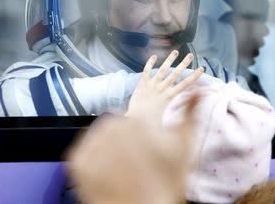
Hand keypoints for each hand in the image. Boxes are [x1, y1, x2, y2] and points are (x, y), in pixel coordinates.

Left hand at [66, 92, 200, 203]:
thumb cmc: (165, 183)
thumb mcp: (184, 146)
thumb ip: (190, 113)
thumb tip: (196, 91)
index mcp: (139, 119)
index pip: (139, 118)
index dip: (145, 135)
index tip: (149, 150)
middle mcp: (112, 126)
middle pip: (119, 126)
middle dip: (127, 140)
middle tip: (137, 162)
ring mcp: (92, 143)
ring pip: (101, 137)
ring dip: (110, 148)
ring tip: (124, 169)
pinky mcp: (78, 160)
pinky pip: (85, 151)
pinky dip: (95, 160)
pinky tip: (109, 173)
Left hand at [126, 50, 203, 117]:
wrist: (134, 122)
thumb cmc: (152, 125)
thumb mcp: (170, 120)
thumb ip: (181, 112)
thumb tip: (191, 104)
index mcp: (170, 97)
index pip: (185, 84)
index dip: (194, 76)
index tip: (202, 69)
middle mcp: (162, 89)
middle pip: (176, 73)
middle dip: (184, 63)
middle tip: (191, 55)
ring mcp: (152, 85)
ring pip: (162, 69)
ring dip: (169, 60)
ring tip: (175, 51)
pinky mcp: (142, 85)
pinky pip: (146, 71)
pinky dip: (150, 63)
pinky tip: (154, 56)